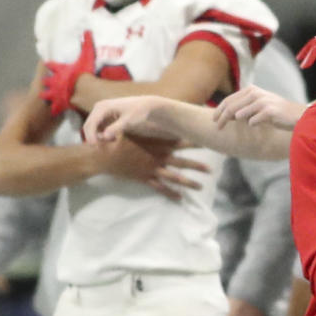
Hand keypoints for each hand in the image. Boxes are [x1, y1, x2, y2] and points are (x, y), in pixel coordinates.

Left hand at [41, 30, 95, 116]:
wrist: (80, 92)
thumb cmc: (82, 73)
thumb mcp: (85, 57)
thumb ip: (86, 45)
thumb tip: (87, 31)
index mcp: (59, 71)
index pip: (52, 65)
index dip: (50, 65)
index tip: (47, 63)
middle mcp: (54, 82)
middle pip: (47, 81)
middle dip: (46, 82)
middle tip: (46, 82)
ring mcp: (55, 94)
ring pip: (47, 95)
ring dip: (47, 96)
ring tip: (45, 98)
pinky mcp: (58, 105)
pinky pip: (56, 108)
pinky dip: (56, 109)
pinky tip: (55, 112)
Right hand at [84, 95, 180, 142]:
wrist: (146, 105)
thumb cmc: (139, 112)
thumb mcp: (129, 121)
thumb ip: (116, 128)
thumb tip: (104, 136)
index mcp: (103, 107)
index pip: (91, 123)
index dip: (90, 136)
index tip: (94, 147)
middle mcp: (99, 107)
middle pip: (88, 125)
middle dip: (92, 138)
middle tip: (100, 149)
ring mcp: (100, 111)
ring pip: (92, 127)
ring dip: (98, 137)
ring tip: (113, 141)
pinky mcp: (103, 115)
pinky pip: (97, 127)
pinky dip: (102, 134)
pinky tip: (113, 139)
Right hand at [94, 133, 208, 199]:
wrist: (102, 154)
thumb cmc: (117, 139)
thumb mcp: (135, 129)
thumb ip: (148, 126)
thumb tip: (158, 116)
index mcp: (157, 144)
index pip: (180, 142)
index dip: (193, 142)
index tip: (206, 141)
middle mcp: (158, 157)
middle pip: (182, 163)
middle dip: (197, 166)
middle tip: (212, 170)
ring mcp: (152, 169)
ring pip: (174, 178)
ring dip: (189, 183)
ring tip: (201, 187)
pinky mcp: (145, 178)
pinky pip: (161, 188)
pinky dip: (170, 193)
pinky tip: (180, 199)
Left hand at [212, 85, 305, 131]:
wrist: (297, 115)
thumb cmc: (276, 112)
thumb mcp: (258, 105)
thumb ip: (244, 107)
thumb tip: (226, 115)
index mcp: (251, 90)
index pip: (229, 99)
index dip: (219, 110)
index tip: (213, 119)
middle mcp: (255, 93)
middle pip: (231, 107)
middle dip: (221, 117)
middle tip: (216, 127)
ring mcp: (262, 102)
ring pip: (239, 114)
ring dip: (231, 122)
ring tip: (225, 128)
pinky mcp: (269, 111)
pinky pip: (253, 121)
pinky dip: (251, 125)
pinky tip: (253, 126)